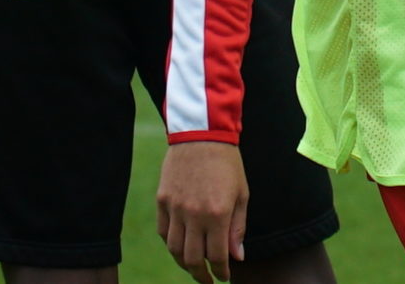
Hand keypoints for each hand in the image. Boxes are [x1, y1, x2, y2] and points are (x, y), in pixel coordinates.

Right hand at [157, 141, 249, 283]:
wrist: (201, 135)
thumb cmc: (228, 164)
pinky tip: (181, 247)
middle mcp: (194, 215)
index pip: (217, 255)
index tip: (224, 277)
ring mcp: (175, 208)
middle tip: (208, 279)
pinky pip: (163, 232)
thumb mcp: (241, 194)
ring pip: (174, 249)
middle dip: (201, 275)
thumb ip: (238, 227)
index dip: (221, 271)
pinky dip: (171, 244)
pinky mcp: (162, 201)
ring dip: (184, 264)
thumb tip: (236, 256)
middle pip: (192, 259)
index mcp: (217, 214)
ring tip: (194, 267)